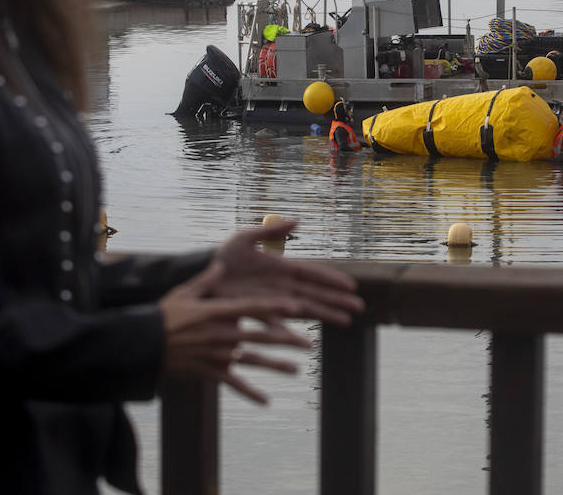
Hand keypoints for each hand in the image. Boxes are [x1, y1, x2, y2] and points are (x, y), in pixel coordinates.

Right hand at [159, 261, 312, 402]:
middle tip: (309, 344)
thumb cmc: (163, 316)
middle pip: (261, 336)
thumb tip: (221, 264)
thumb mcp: (184, 293)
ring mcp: (218, 355)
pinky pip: (233, 384)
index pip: (253, 308)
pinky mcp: (210, 372)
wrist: (144, 345)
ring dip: (276, 366)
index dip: (276, 307)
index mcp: (218, 313)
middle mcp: (223, 334)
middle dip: (287, 340)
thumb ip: (206, 280)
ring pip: (253, 361)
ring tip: (296, 370)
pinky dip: (250, 393)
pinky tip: (266, 401)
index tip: (296, 306)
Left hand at [213, 220, 364, 324]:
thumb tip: (297, 220)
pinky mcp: (258, 312)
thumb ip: (271, 231)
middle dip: (338, 300)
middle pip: (316, 293)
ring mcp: (272, 300)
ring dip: (325, 315)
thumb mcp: (246, 237)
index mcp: (281, 267)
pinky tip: (306, 341)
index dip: (332, 279)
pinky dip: (291, 332)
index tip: (352, 285)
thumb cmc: (223, 255)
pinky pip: (278, 324)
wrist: (202, 273)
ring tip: (346, 321)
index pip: (313, 273)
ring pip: (304, 309)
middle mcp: (282, 286)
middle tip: (359, 307)